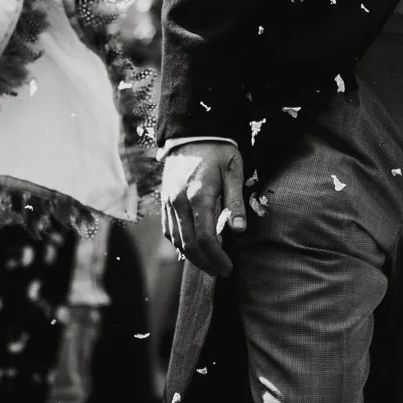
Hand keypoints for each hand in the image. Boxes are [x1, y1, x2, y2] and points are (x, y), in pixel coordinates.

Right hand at [159, 140, 248, 275]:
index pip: (205, 238)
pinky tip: (192, 249)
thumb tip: (239, 230)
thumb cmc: (219, 150)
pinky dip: (179, 244)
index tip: (228, 268)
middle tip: (220, 271)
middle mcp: (179, 201)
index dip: (216, 258)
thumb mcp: (234, 171)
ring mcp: (168, 201)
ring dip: (192, 257)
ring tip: (209, 264)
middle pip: (188, 245)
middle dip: (205, 263)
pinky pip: (168, 230)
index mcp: (198, 195)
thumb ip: (235, 202)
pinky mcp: (164, 200)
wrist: (193, 131)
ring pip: (176, 240)